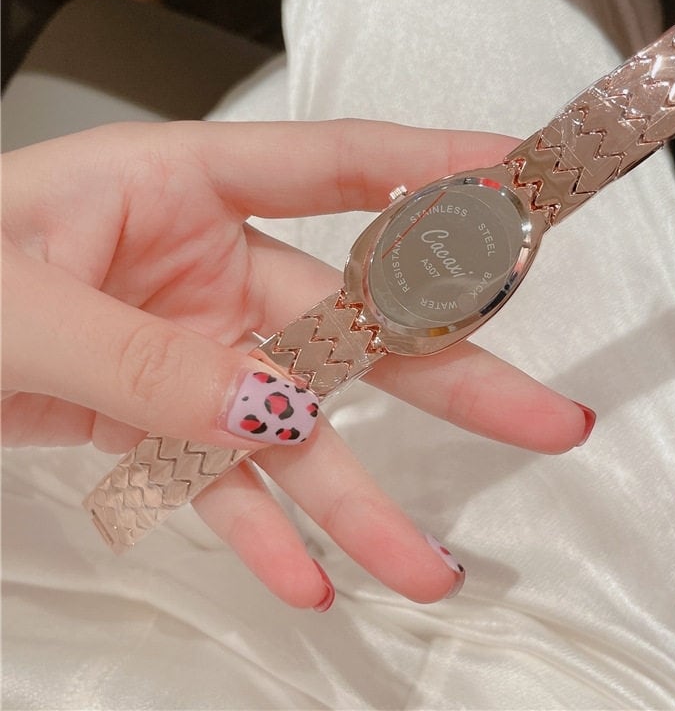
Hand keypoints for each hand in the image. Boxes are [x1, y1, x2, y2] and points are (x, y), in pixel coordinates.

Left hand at [2, 120, 593, 608]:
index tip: (519, 182)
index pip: (334, 167)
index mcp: (180, 189)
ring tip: (423, 568)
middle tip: (544, 420)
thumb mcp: (21, 302)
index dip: (433, 171)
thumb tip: (273, 409)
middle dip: (453, 376)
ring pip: (297, 432)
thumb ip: (145, 357)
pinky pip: (222, 483)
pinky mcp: (161, 418)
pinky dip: (259, 533)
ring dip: (357, 504)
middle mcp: (207, 269)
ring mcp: (193, 349)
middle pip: (353, 328)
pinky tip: (305, 584)